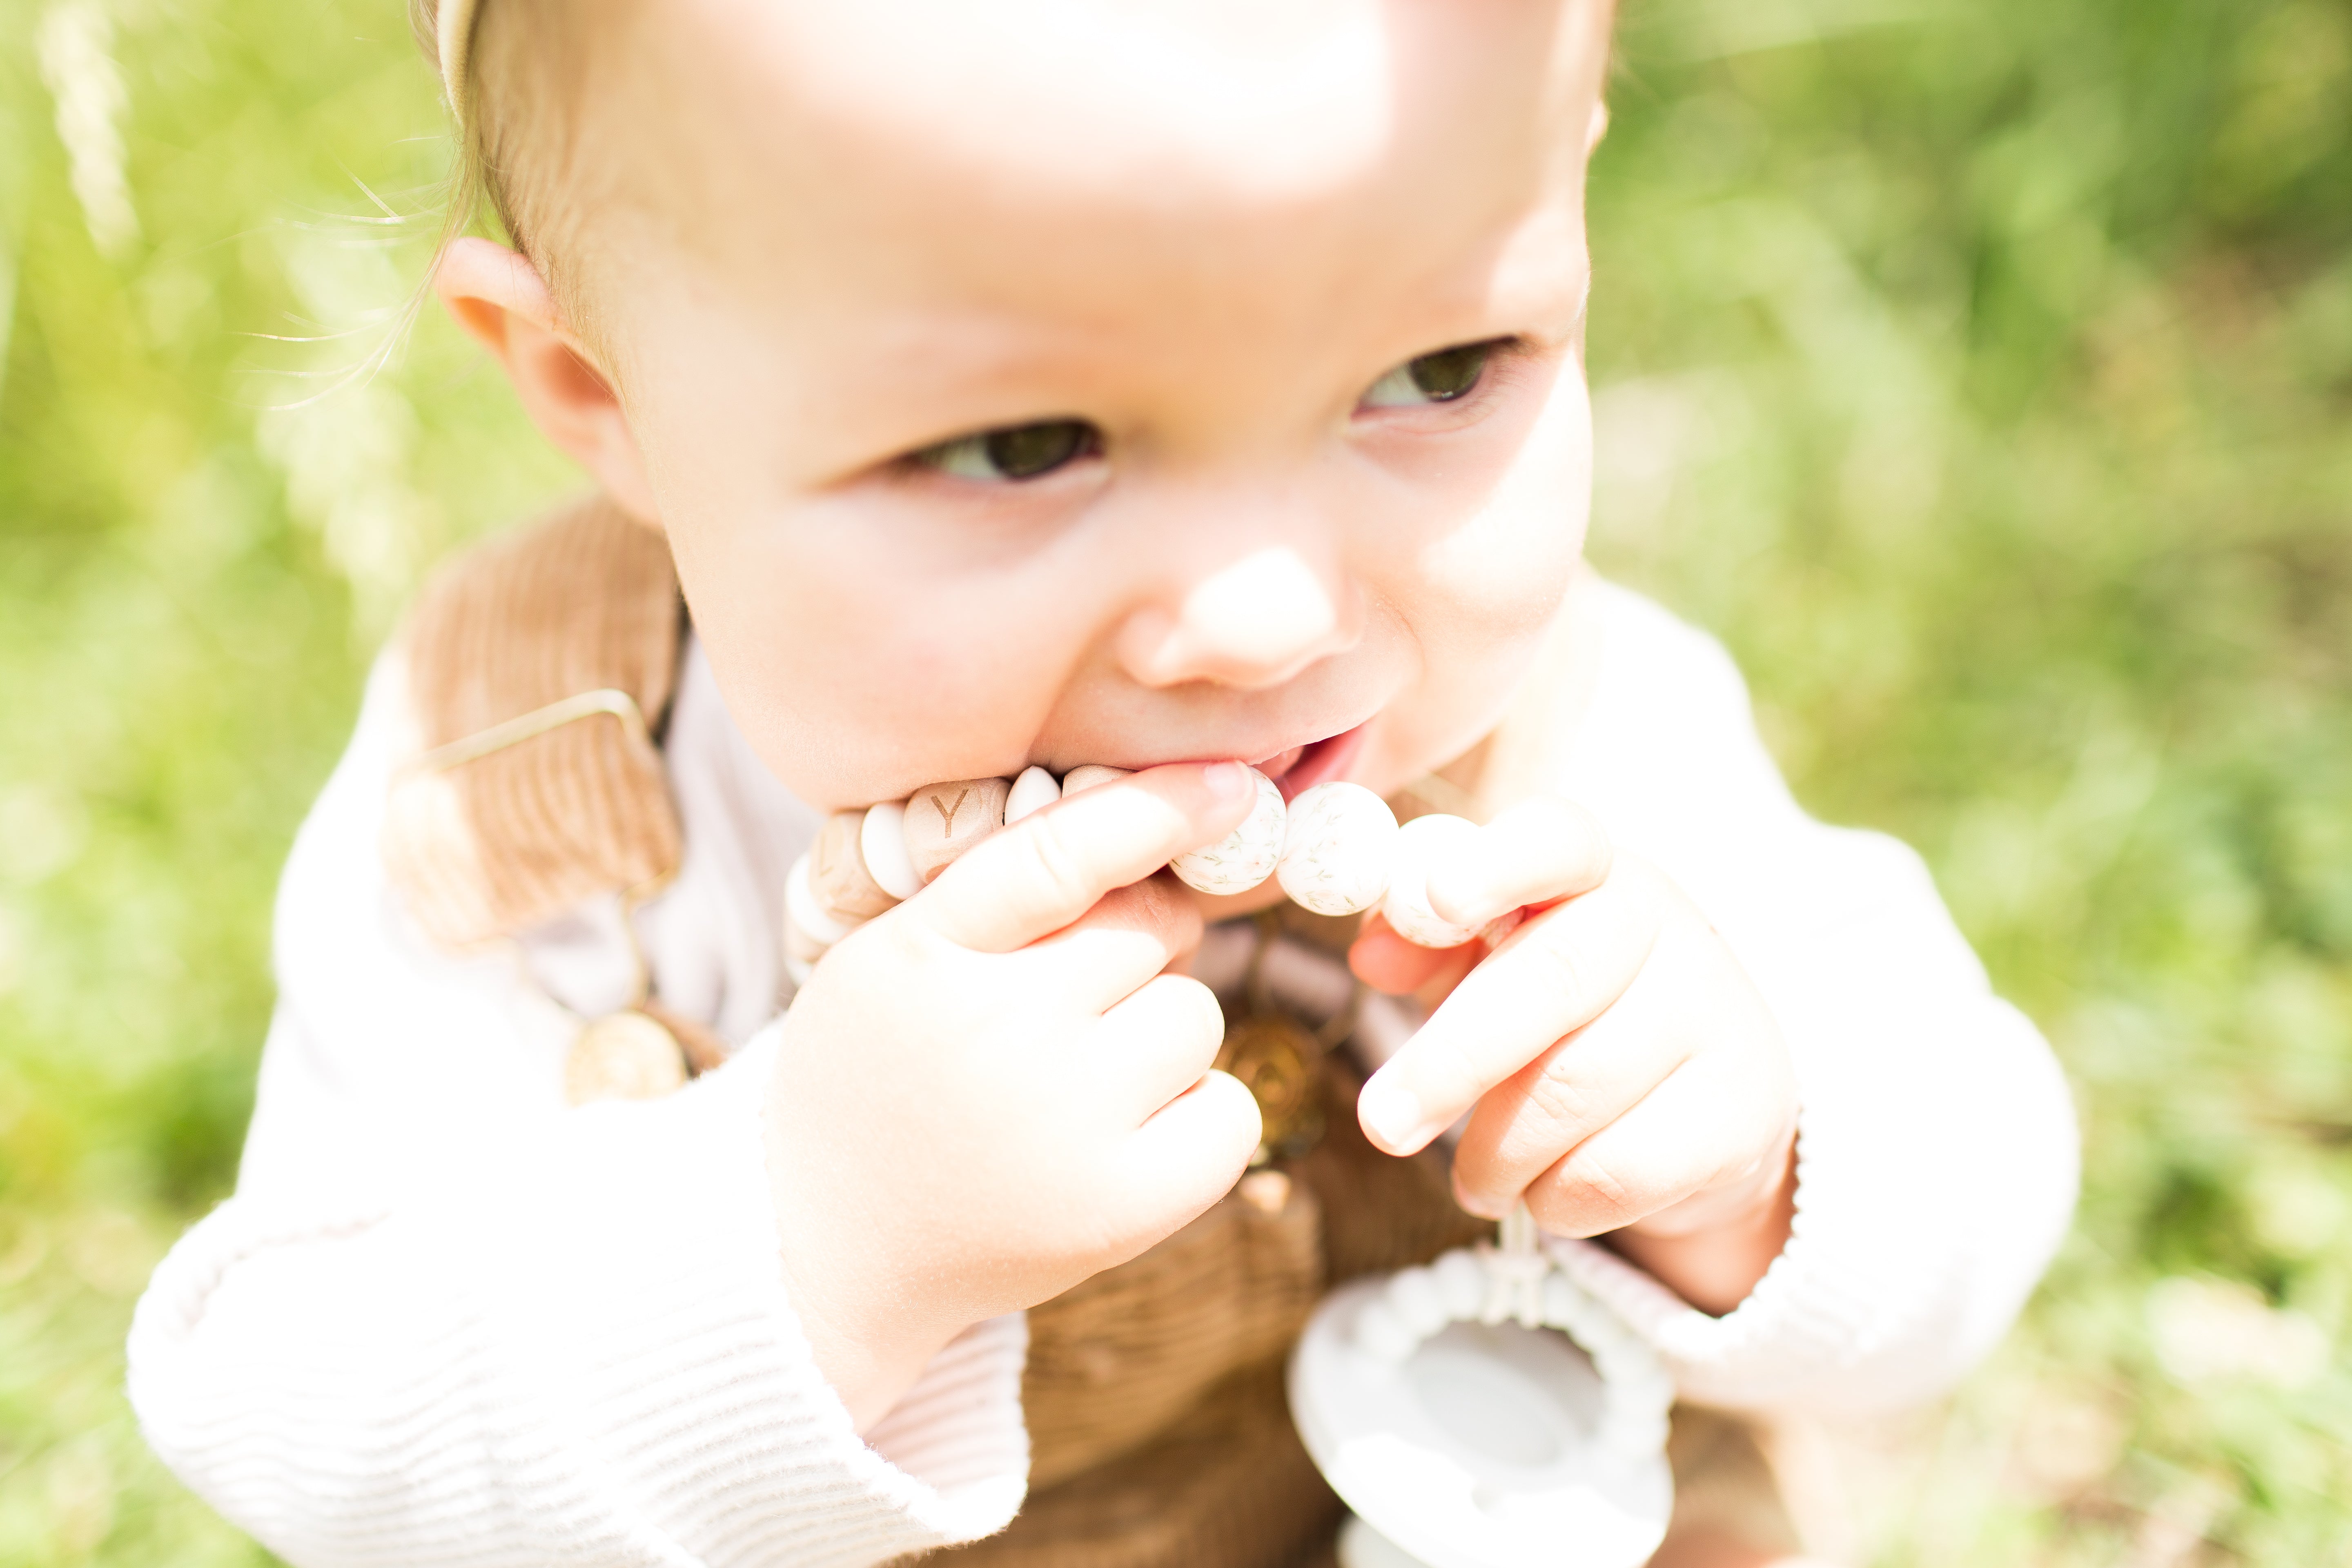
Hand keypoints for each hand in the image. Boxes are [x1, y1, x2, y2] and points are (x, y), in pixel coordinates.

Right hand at [764, 762, 1263, 1428]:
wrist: (830, 1251)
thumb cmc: (880, 1082)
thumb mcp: (890, 959)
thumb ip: (996, 889)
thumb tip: (1160, 820)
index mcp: (920, 954)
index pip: (1059, 854)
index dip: (1157, 807)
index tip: (1233, 786)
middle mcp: (996, 1032)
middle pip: (1150, 928)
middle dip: (1135, 947)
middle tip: (1068, 1003)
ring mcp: (1063, 1125)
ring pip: (1194, 1012)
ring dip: (1158, 1033)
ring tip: (1075, 1084)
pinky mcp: (1119, 1208)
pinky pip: (1229, 1112)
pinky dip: (1200, 1113)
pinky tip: (1128, 1135)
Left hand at [1349, 797, 1797, 1310]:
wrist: (1703, 1116)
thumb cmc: (1567, 1025)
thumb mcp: (1495, 967)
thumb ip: (1429, 946)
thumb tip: (1373, 954)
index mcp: (1595, 872)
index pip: (1557, 839)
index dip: (1497, 864)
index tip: (1438, 897)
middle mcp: (1668, 927)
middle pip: (1552, 980)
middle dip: (1451, 1061)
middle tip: (1381, 1124)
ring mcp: (1716, 1017)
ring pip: (1574, 1091)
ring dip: (1497, 1152)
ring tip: (1477, 1177)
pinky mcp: (1740, 1114)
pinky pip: (1616, 1171)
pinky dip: (1554, 1197)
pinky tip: (1544, 1191)